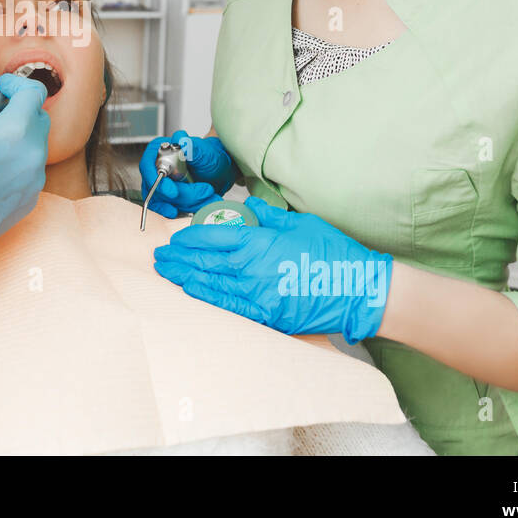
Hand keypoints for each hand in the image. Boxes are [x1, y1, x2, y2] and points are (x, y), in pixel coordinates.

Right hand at [0, 74, 49, 258]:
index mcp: (14, 132)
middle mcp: (31, 155)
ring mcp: (34, 180)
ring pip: (35, 144)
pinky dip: (15, 162)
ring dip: (17, 138)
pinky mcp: (30, 199)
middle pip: (38, 117)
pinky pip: (29, 169)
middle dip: (18, 110)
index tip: (2, 88)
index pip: (34, 92)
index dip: (16, 84)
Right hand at [138, 130, 236, 216]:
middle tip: (206, 190)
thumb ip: (192, 146)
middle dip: (184, 194)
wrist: (216, 170)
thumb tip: (181, 140)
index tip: (173, 192)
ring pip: (165, 202)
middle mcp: (155, 168)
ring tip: (209, 195)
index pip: (147, 167)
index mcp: (159, 150)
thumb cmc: (208, 156)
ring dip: (189, 203)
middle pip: (157, 189)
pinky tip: (199, 206)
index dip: (157, 181)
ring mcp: (159, 185)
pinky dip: (187, 210)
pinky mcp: (165, 199)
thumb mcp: (204, 150)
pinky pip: (169, 209)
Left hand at [153, 196, 392, 343]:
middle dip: (179, 258)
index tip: (176, 238)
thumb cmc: (333, 253)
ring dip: (185, 276)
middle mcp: (252, 267)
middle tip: (161, 256)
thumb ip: (269, 215)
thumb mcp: (300, 223)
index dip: (190, 237)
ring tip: (166, 272)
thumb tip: (247, 203)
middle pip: (205, 260)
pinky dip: (207, 297)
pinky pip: (229, 305)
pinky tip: (191, 291)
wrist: (357, 289)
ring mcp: (257, 293)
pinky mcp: (266, 314)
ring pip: (211, 283)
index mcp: (260, 241)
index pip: (214, 236)